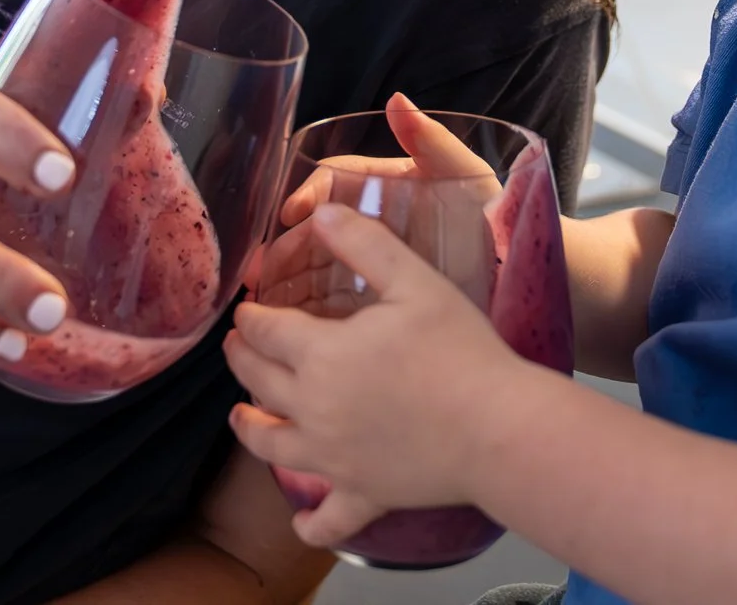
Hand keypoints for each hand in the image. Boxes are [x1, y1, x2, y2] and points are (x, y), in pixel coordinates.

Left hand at [224, 202, 539, 548]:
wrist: (498, 427)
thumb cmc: (461, 351)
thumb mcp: (414, 282)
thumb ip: (364, 244)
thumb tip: (321, 212)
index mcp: (322, 355)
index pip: (266, 330)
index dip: (251, 316)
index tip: (248, 308)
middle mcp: (313, 410)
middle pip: (257, 382)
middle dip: (241, 359)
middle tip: (238, 346)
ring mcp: (334, 458)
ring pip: (271, 446)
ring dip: (249, 427)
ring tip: (241, 415)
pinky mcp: (363, 493)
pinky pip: (329, 518)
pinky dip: (311, 524)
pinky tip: (301, 525)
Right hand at [245, 94, 496, 306]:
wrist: (518, 271)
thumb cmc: (491, 214)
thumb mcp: (464, 172)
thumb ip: (430, 139)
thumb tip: (395, 100)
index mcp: (381, 187)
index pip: (331, 183)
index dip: (307, 196)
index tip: (290, 213)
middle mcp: (368, 223)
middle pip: (314, 232)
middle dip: (283, 248)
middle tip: (259, 270)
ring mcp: (369, 264)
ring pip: (315, 270)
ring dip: (287, 283)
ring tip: (265, 302)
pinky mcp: (375, 301)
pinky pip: (334, 306)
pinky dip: (310, 315)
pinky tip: (293, 328)